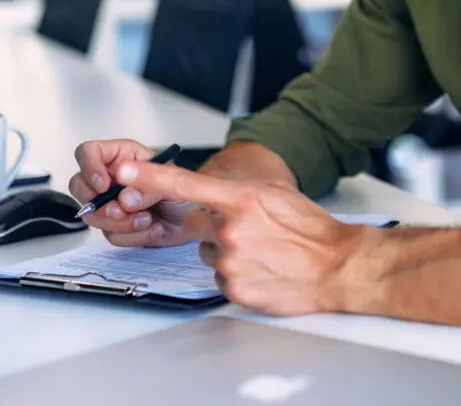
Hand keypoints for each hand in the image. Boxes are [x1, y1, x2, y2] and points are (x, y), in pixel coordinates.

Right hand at [68, 139, 192, 246]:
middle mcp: (111, 179)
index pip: (88, 152)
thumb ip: (148, 185)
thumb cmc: (186, 190)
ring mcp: (111, 204)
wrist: (197, 219)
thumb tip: (124, 197)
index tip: (103, 185)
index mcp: (121, 157)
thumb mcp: (173, 180)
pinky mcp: (118, 227)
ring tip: (146, 219)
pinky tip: (152, 228)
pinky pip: (111, 235)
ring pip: (92, 215)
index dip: (89, 167)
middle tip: (119, 211)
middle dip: (97, 203)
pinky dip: (132, 236)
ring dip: (118, 223)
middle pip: (79, 186)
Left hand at [115, 159, 369, 315]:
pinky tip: (260, 269)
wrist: (336, 265)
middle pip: (197, 224)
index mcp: (240, 199)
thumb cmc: (309, 229)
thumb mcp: (271, 194)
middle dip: (215, 226)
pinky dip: (235, 274)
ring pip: (208, 253)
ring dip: (226, 252)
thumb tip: (205, 194)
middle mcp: (230, 229)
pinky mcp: (233, 288)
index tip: (123, 173)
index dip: (149, 177)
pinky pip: (220, 277)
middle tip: (250, 230)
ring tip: (261, 251)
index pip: (184, 184)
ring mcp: (230, 261)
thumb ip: (232, 192)